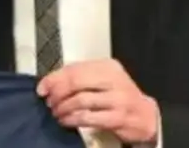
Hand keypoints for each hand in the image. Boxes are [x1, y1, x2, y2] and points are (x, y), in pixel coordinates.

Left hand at [36, 59, 159, 144]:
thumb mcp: (102, 79)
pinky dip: (73, 119)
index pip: (74, 68)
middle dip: (58, 93)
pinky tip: (67, 121)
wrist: (145, 115)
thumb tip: (49, 82)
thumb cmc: (119, 96)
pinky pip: (88, 117)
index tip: (43, 88)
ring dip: (63, 108)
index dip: (54, 79)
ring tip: (57, 112)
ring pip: (81, 100)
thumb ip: (79, 77)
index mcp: (108, 66)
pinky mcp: (118, 117)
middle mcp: (114, 79)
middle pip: (76, 81)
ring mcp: (118, 99)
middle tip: (50, 101)